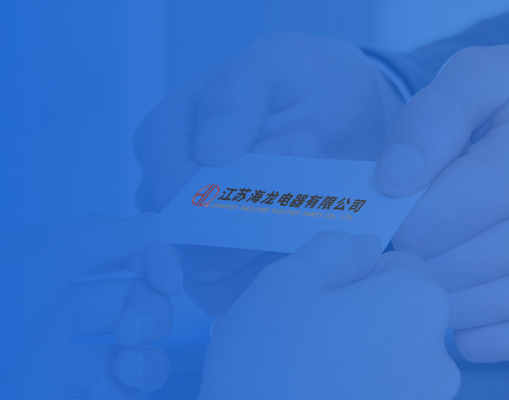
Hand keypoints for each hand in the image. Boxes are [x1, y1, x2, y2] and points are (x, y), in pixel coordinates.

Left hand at [0, 213, 180, 398]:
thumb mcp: (30, 265)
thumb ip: (97, 239)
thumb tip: (151, 220)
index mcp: (46, 263)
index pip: (119, 250)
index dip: (153, 260)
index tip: (169, 279)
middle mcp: (55, 305)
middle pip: (133, 298)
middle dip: (148, 311)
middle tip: (130, 330)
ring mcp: (57, 355)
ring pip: (131, 348)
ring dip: (144, 356)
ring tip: (125, 366)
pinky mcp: (59, 392)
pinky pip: (116, 388)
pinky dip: (125, 389)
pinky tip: (107, 390)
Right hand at [134, 32, 403, 315]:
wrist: (352, 125)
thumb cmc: (312, 86)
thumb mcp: (284, 62)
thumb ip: (240, 91)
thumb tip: (210, 150)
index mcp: (165, 137)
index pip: (177, 185)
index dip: (239, 182)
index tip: (305, 143)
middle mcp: (168, 191)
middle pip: (193, 240)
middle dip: (265, 213)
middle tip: (318, 161)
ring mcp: (191, 236)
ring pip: (214, 276)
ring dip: (278, 243)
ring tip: (318, 194)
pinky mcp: (221, 272)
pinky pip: (239, 295)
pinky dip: (283, 270)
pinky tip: (312, 231)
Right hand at [198, 231, 459, 399]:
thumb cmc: (266, 365)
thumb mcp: (285, 280)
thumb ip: (331, 249)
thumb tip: (361, 245)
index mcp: (416, 305)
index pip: (398, 263)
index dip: (352, 269)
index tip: (314, 292)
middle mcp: (435, 357)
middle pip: (394, 310)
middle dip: (351, 310)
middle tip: (296, 328)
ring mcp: (419, 399)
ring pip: (383, 351)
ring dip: (346, 348)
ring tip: (293, 363)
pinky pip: (377, 387)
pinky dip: (346, 382)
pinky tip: (304, 388)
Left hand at [374, 45, 508, 361]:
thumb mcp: (474, 81)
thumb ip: (434, 118)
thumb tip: (396, 178)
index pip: (471, 198)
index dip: (419, 221)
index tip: (390, 226)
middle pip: (493, 252)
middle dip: (431, 263)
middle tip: (399, 261)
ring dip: (455, 303)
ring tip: (424, 286)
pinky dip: (492, 337)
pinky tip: (463, 329)